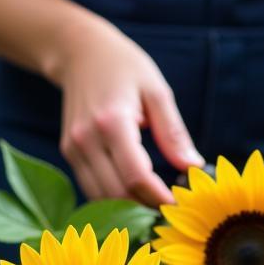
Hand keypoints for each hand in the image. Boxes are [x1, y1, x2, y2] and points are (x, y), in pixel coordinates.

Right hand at [53, 16, 203, 204]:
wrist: (79, 52)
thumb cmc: (124, 66)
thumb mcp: (156, 91)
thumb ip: (173, 132)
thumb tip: (193, 167)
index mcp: (112, 121)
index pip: (136, 176)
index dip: (159, 197)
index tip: (180, 205)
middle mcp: (87, 139)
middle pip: (117, 193)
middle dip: (146, 208)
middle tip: (172, 212)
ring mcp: (73, 148)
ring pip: (100, 197)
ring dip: (128, 209)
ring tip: (156, 207)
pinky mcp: (69, 153)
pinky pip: (91, 187)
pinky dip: (113, 198)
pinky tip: (135, 196)